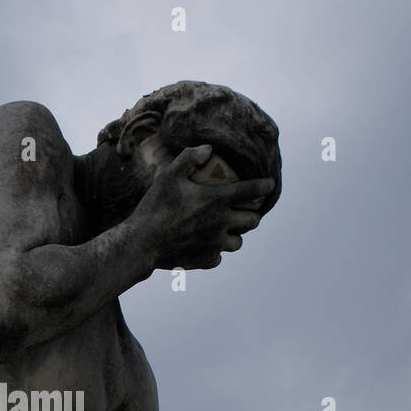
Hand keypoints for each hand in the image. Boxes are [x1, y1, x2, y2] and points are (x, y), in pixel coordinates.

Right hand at [135, 144, 275, 270]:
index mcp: (217, 200)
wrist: (141, 243)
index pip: (251, 191)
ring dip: (235, 235)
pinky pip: (219, 258)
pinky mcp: (205, 260)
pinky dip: (215, 252)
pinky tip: (206, 246)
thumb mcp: (169, 175)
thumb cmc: (155, 206)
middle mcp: (221, 223)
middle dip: (253, 214)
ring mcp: (214, 245)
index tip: (269, 185)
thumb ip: (190, 158)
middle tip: (246, 210)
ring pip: (238, 243)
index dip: (264, 186)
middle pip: (252, 221)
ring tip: (226, 230)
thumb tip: (208, 149)